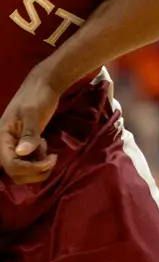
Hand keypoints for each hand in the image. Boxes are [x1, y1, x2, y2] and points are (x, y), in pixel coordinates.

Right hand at [0, 69, 59, 183]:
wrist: (43, 86)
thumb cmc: (37, 96)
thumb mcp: (34, 113)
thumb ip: (29, 133)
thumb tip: (23, 152)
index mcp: (1, 138)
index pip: (11, 165)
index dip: (31, 168)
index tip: (51, 159)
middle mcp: (4, 146)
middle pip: (15, 174)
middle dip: (36, 171)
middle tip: (51, 157)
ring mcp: (13, 148)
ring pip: (22, 172)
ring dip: (38, 168)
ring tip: (46, 150)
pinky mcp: (23, 147)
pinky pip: (28, 164)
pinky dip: (39, 162)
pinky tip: (44, 148)